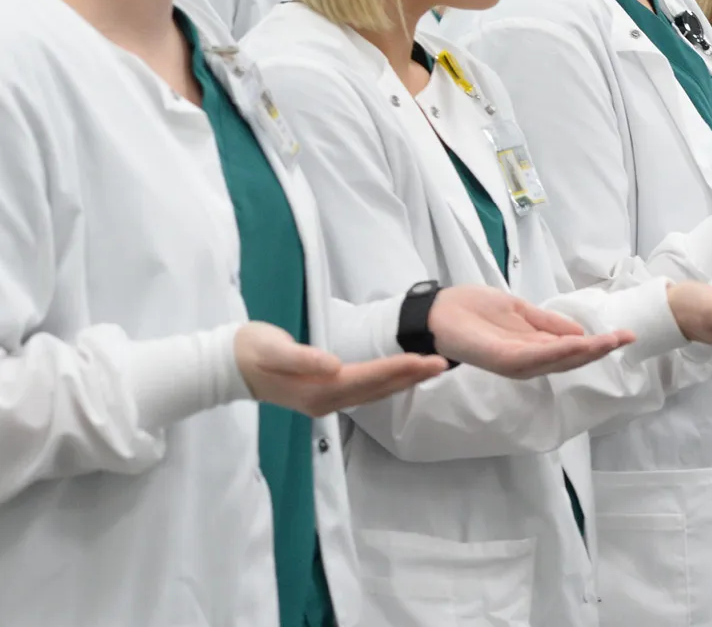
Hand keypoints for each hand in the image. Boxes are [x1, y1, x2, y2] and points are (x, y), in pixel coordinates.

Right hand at [235, 322, 448, 416]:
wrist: (228, 366)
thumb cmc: (251, 350)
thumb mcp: (273, 350)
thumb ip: (302, 359)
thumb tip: (332, 366)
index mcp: (318, 389)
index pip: (368, 378)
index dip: (397, 369)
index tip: (424, 360)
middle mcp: (326, 400)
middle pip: (378, 389)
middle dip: (411, 376)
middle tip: (443, 363)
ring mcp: (325, 401)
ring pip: (374, 393)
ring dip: (404, 381)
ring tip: (431, 369)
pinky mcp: (323, 394)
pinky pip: (365, 392)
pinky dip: (388, 383)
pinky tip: (401, 376)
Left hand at [428, 285, 635, 377]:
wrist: (437, 311)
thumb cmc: (472, 310)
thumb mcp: (518, 311)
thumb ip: (547, 323)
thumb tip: (581, 332)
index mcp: (531, 349)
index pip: (571, 350)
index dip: (598, 344)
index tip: (625, 335)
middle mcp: (527, 361)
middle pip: (570, 359)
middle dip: (599, 349)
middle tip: (627, 338)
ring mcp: (515, 362)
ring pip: (558, 360)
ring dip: (586, 351)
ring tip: (611, 341)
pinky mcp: (502, 358)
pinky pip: (536, 356)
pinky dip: (559, 350)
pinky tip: (579, 342)